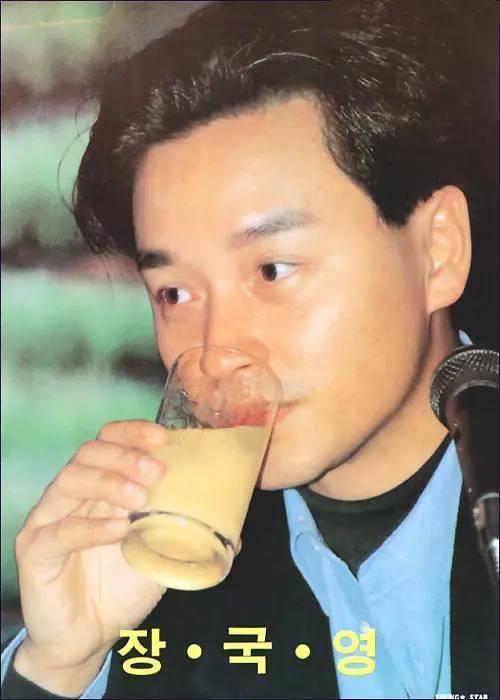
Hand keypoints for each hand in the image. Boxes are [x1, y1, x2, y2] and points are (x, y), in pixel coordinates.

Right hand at [13, 420, 168, 694]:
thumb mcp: (161, 556)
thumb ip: (189, 538)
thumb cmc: (121, 588)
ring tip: (139, 500)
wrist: (87, 638)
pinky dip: (90, 527)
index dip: (133, 432)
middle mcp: (72, 495)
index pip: (109, 440)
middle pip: (89, 452)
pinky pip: (59, 530)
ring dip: (109, 482)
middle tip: (156, 472)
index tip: (163, 438)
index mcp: (100, 487)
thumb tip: (235, 534)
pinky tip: (117, 531)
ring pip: (70, 479)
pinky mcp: (36, 550)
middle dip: (125, 455)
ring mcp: (49, 519)